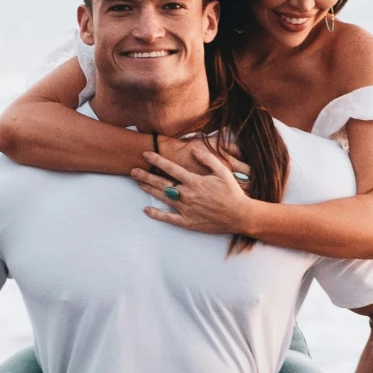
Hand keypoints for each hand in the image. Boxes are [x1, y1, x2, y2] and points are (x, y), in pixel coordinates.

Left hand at [134, 141, 256, 237]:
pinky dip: (157, 214)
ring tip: (137, 184)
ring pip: (163, 198)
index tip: (145, 154)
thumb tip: (193, 150)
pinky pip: (169, 218)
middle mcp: (188, 195)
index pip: (171, 169)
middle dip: (146, 176)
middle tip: (132, 171)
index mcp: (195, 182)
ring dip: (149, 190)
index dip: (157, 160)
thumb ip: (207, 159)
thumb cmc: (232, 192)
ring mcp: (186, 209)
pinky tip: (146, 210)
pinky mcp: (188, 222)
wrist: (240, 215)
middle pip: (162, 183)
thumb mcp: (223, 172)